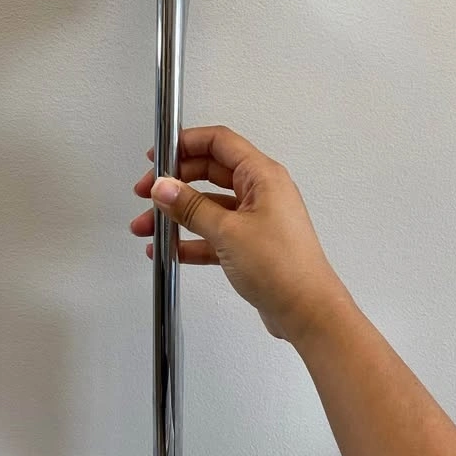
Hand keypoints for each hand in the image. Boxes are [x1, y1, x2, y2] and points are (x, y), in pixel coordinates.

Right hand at [132, 125, 348, 341]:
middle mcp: (261, 192)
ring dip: (178, 214)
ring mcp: (256, 218)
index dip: (186, 144)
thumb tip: (164, 187)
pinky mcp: (251, 244)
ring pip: (208, 205)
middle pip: (210, 172)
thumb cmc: (284, 268)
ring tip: (148, 227)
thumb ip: (191, 207)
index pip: (219, 143)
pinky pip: (214, 233)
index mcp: (262, 176)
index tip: (159, 156)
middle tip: (148, 193)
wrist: (307, 312)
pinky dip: (191, 239)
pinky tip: (170, 250)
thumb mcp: (228, 232)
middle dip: (175, 182)